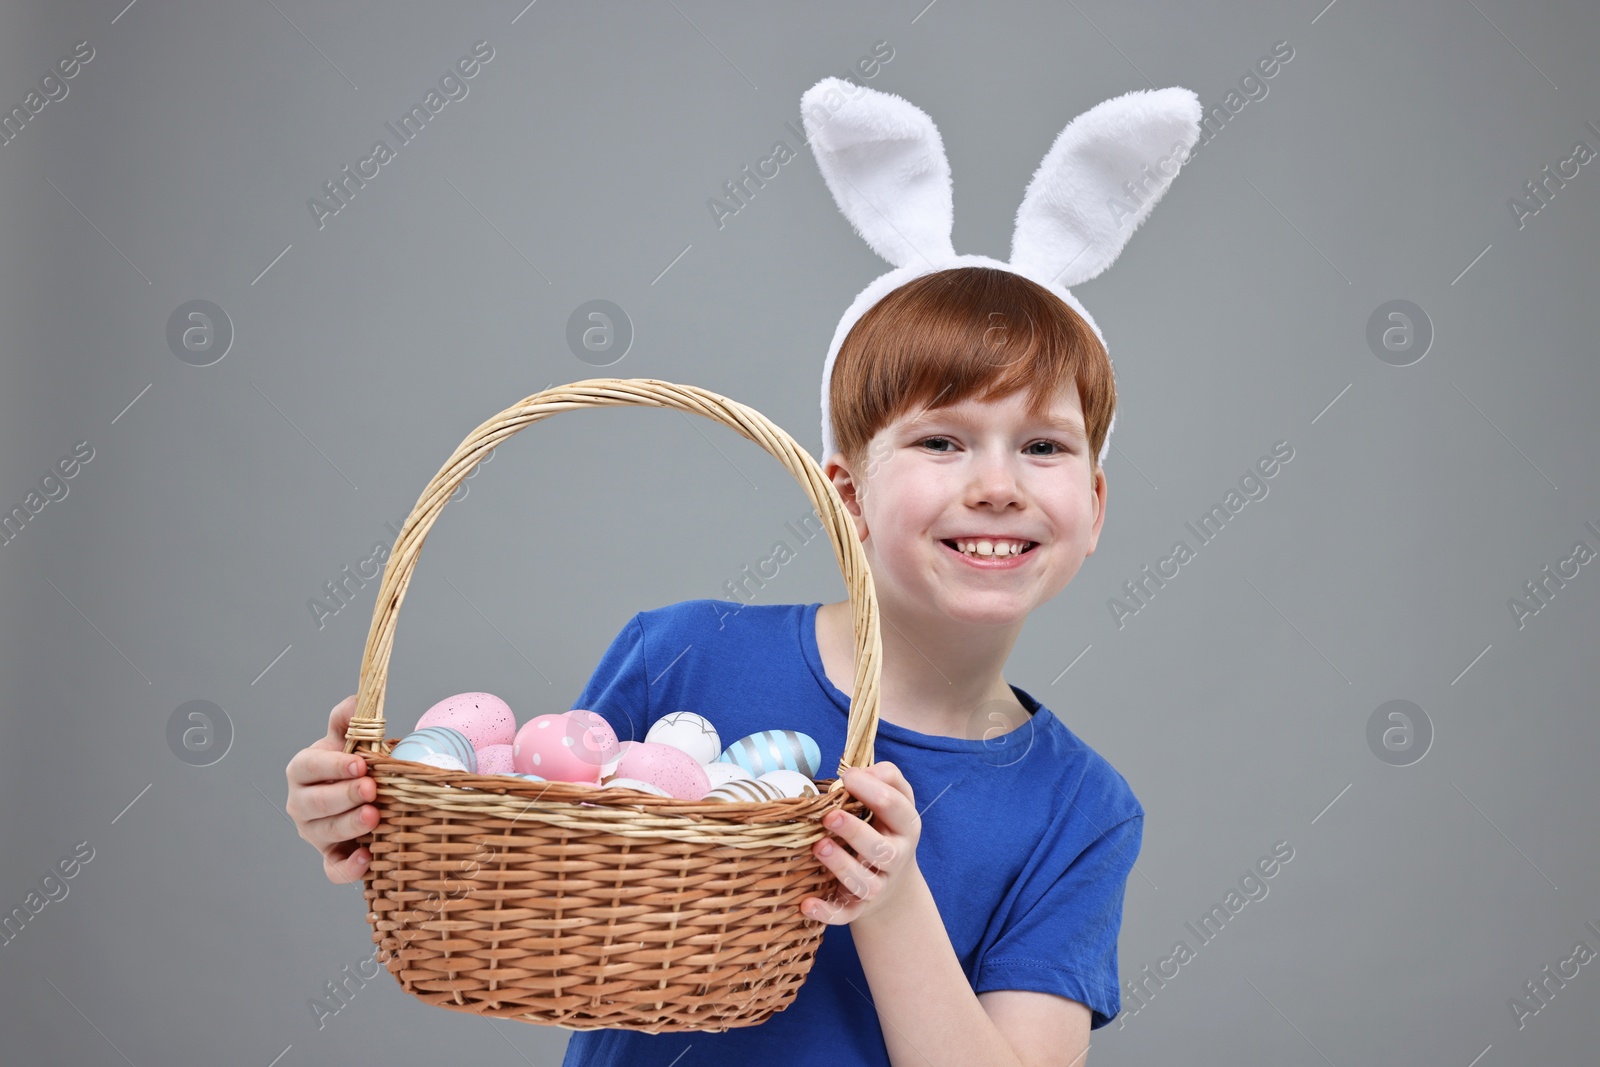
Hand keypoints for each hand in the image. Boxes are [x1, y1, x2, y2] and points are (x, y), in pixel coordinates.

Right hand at [284, 694, 378, 883]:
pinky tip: (367, 857)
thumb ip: (349, 720)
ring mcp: (315, 833)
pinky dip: (348, 868)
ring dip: (350, 825)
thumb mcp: (350, 739)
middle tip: (371, 789)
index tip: (361, 763)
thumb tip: (355, 701)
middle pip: (314, 803)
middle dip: (343, 796)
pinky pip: (334, 869)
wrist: (366, 794)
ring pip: (324, 832)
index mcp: (302, 771)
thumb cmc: (354, 766)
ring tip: (374, 816)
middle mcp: (301, 804)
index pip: (307, 767)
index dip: (332, 766)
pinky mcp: (331, 857)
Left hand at [800, 762, 921, 925]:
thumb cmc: (884, 827)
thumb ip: (885, 778)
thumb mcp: (894, 800)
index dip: (872, 789)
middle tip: (830, 816)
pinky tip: (806, 904)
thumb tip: (859, 771)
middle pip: (881, 849)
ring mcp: (878, 885)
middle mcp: (895, 858)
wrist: (893, 882)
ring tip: (818, 846)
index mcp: (905, 826)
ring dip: (841, 865)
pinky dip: (826, 912)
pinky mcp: (858, 908)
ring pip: (864, 882)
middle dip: (855, 832)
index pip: (895, 807)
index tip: (847, 776)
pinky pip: (844, 914)